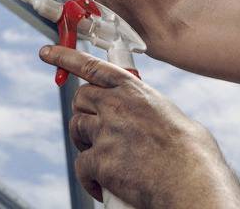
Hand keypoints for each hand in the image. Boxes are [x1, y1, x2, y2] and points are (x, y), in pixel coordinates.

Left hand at [41, 45, 239, 207]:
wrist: (193, 181)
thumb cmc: (191, 154)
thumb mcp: (170, 115)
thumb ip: (146, 107)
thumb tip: (143, 116)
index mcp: (134, 90)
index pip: (91, 65)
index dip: (65, 57)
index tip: (46, 52)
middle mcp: (116, 105)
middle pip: (80, 99)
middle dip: (83, 113)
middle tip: (94, 130)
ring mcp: (106, 131)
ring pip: (77, 130)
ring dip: (85, 143)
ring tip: (104, 159)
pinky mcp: (100, 160)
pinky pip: (81, 166)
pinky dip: (89, 178)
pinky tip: (103, 186)